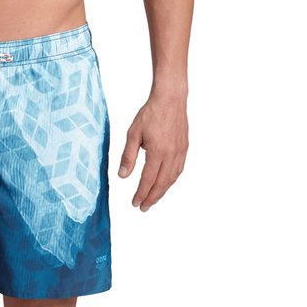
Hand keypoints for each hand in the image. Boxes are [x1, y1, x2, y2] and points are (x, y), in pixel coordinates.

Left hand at [117, 92, 187, 210]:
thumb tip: (122, 176)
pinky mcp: (184, 148)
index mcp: (157, 152)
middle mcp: (171, 155)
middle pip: (161, 184)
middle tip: (143, 207)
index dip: (141, 194)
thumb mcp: (133, 133)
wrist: (170, 99)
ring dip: (162, 191)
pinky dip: (171, 180)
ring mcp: (180, 153)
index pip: (148, 180)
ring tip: (152, 198)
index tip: (135, 203)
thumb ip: (128, 156)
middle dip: (152, 198)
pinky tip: (165, 183)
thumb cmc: (150, 113)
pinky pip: (178, 170)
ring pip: (172, 179)